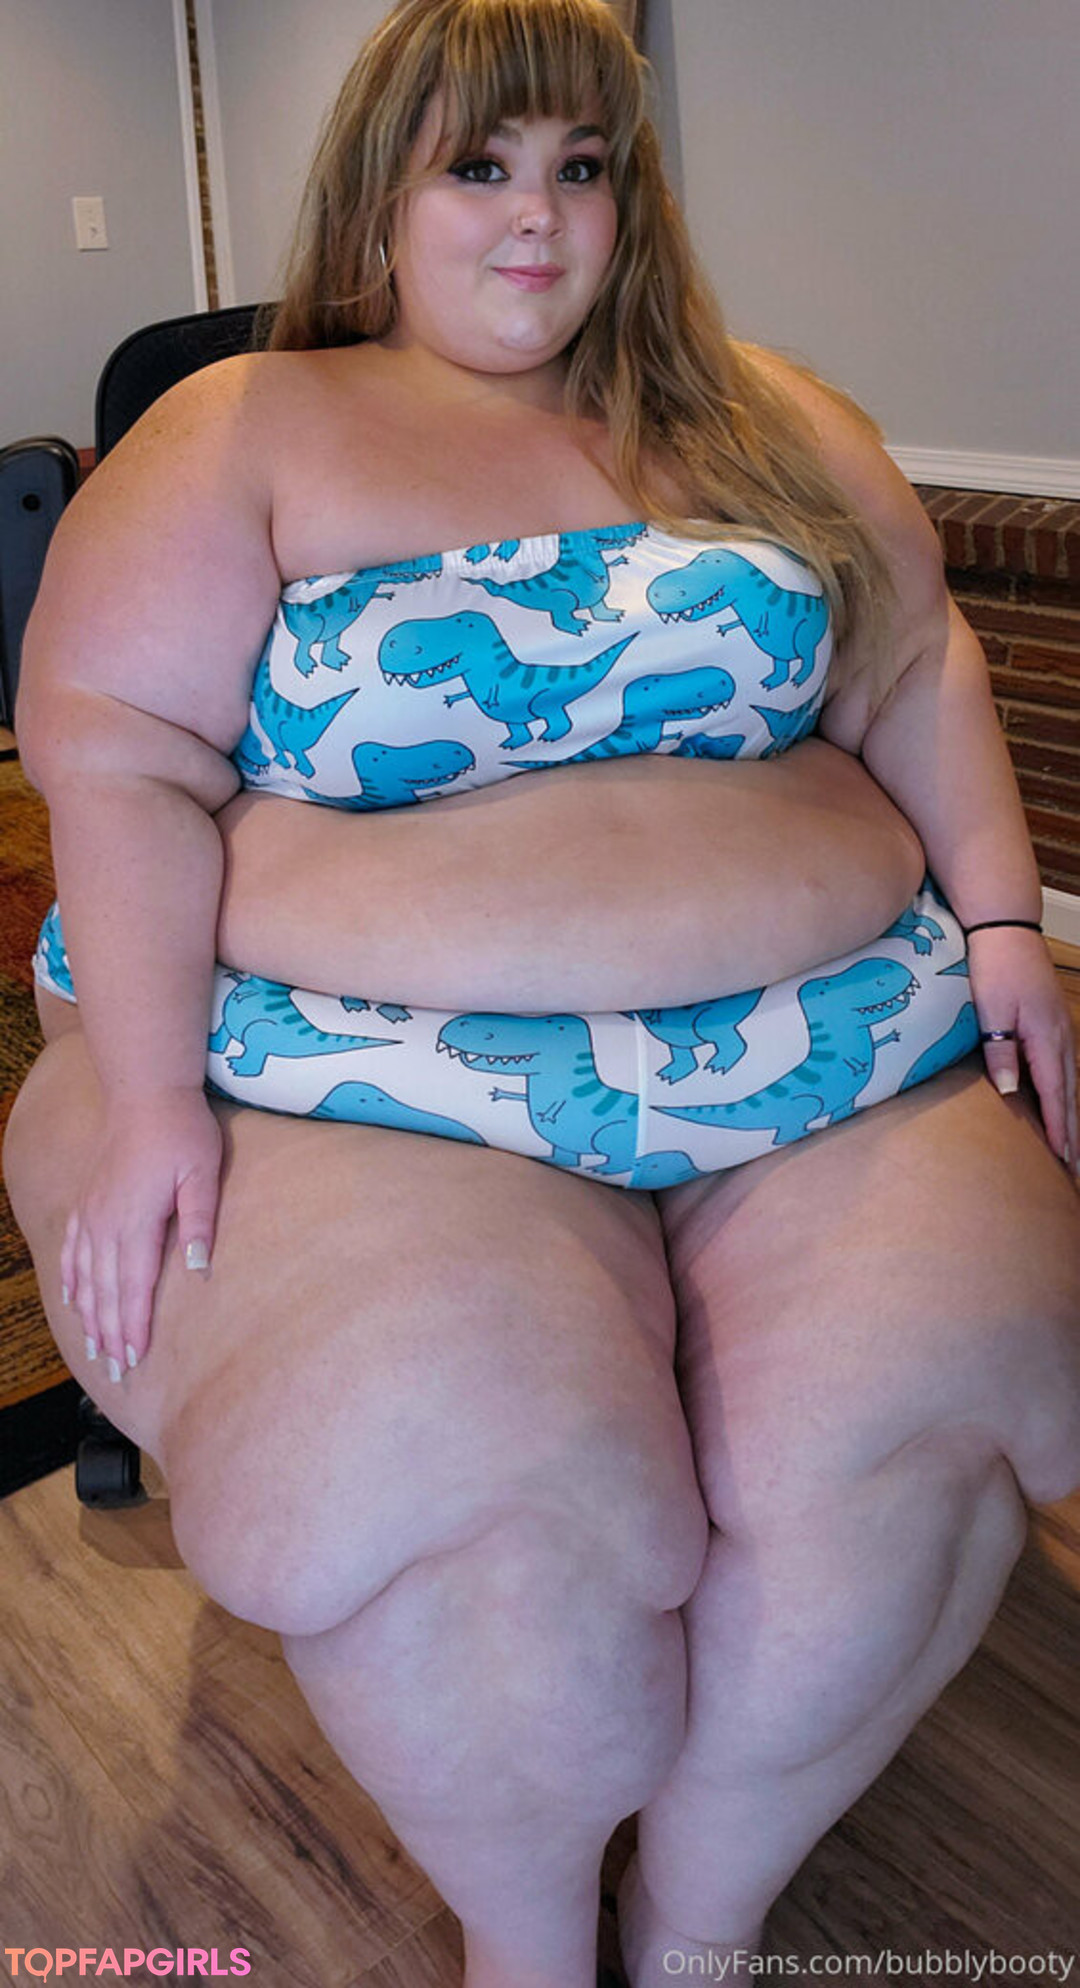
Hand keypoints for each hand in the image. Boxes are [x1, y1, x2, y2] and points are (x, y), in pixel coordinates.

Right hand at [61, 1087, 221, 1380]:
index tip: (133, 1362)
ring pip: (85, 1277)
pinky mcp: (87, 1201)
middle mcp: (106, 1223)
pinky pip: (73, 1250)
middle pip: (105, 1291)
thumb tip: (199, 1269)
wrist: (145, 1091)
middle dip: (109, 1334)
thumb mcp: (203, 1172)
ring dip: (89, 1316)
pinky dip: (72, 1279)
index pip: (133, 1288)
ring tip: (94, 1350)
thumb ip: (200, 1220)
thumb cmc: (183, 1131)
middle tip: (115, 1374)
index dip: (132, 1328)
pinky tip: (73, 1299)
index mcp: (137, 1221)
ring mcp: (92, 1213)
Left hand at [966, 928, 1078, 1169]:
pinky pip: (1066, 1068)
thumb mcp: (991, 1010)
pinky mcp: (1054, 1022)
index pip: (1055, 1095)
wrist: (1005, 926)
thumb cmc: (994, 967)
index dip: (1059, 1130)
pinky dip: (1067, 1094)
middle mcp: (1062, 1037)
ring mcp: (1062, 1029)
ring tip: (1074, 1150)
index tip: (1064, 1161)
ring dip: (1073, 1117)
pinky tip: (1063, 1105)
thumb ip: (1000, 1051)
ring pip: (1072, 1083)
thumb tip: (1009, 1093)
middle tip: (1078, 1171)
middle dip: (1074, 1135)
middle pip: (1071, 1095)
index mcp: (1047, 1038)